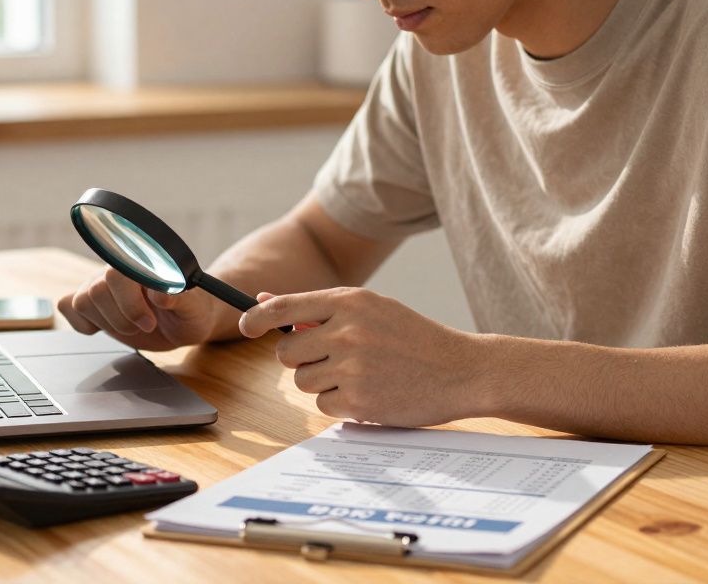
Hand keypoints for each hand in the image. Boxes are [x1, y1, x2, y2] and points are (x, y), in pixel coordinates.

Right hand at [58, 266, 219, 350]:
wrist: (184, 321)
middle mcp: (117, 269)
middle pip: (96, 289)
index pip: (116, 272)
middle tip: (147, 325)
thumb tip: (162, 293)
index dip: (130, 302)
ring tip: (132, 326)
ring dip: (107, 323)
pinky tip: (107, 326)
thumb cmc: (191, 310)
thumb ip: (180, 297)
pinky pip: (67, 307)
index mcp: (142, 263)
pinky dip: (82, 324)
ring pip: (80, 301)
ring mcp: (100, 285)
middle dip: (122, 317)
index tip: (149, 321)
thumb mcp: (194, 307)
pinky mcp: (90, 304)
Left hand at [239, 287, 491, 426]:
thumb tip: (263, 302)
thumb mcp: (371, 309)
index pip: (284, 308)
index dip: (255, 320)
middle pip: (287, 352)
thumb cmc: (413, 337)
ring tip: (359, 374)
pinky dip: (340, 403)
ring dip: (321, 382)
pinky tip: (370, 392)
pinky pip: (323, 405)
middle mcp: (348, 331)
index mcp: (350, 301)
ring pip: (303, 381)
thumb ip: (319, 308)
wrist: (462, 370)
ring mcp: (353, 368)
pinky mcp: (360, 402)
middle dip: (301, 358)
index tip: (245, 326)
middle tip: (332, 358)